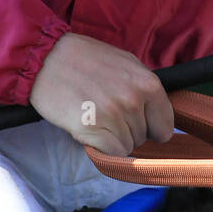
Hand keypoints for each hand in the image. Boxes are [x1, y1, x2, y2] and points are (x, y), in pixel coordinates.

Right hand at [28, 33, 174, 156]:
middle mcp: (133, 99)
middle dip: (127, 130)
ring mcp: (112, 114)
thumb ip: (144, 89)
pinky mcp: (91, 127)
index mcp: (148, 83)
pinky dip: (100, 146)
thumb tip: (159, 116)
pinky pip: (110, 153)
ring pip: (126, 147)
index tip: (137, 121)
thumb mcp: (125, 63)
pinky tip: (87, 126)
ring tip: (94, 114)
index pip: (165, 127)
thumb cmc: (85, 59)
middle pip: (143, 137)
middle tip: (105, 110)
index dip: (150, 127)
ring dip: (111, 137)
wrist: (46, 58)